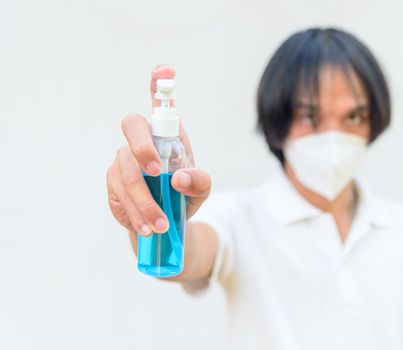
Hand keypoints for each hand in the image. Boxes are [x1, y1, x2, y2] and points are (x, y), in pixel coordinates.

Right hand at [106, 65, 210, 235]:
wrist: (166, 222)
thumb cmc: (185, 194)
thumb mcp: (201, 189)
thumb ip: (199, 181)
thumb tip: (178, 177)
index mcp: (168, 135)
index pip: (161, 103)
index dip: (160, 84)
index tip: (165, 70)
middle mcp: (143, 141)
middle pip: (132, 125)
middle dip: (142, 145)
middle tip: (158, 172)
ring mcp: (124, 161)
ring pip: (125, 171)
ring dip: (144, 200)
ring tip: (161, 223)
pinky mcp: (113, 184)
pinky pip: (119, 194)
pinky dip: (135, 213)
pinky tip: (147, 227)